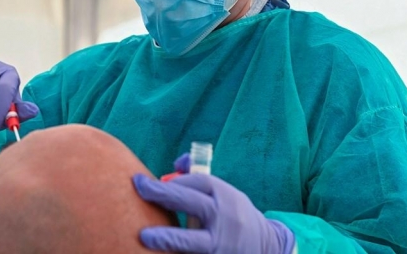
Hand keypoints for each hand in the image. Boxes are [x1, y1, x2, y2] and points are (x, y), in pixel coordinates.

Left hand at [133, 155, 294, 252]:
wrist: (267, 247)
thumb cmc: (234, 215)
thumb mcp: (224, 194)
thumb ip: (199, 178)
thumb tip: (179, 162)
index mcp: (226, 196)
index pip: (199, 181)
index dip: (175, 179)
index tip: (155, 182)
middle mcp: (224, 219)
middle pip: (192, 203)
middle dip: (163, 194)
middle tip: (140, 187)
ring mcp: (221, 244)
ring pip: (192, 240)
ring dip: (168, 237)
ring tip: (144, 236)